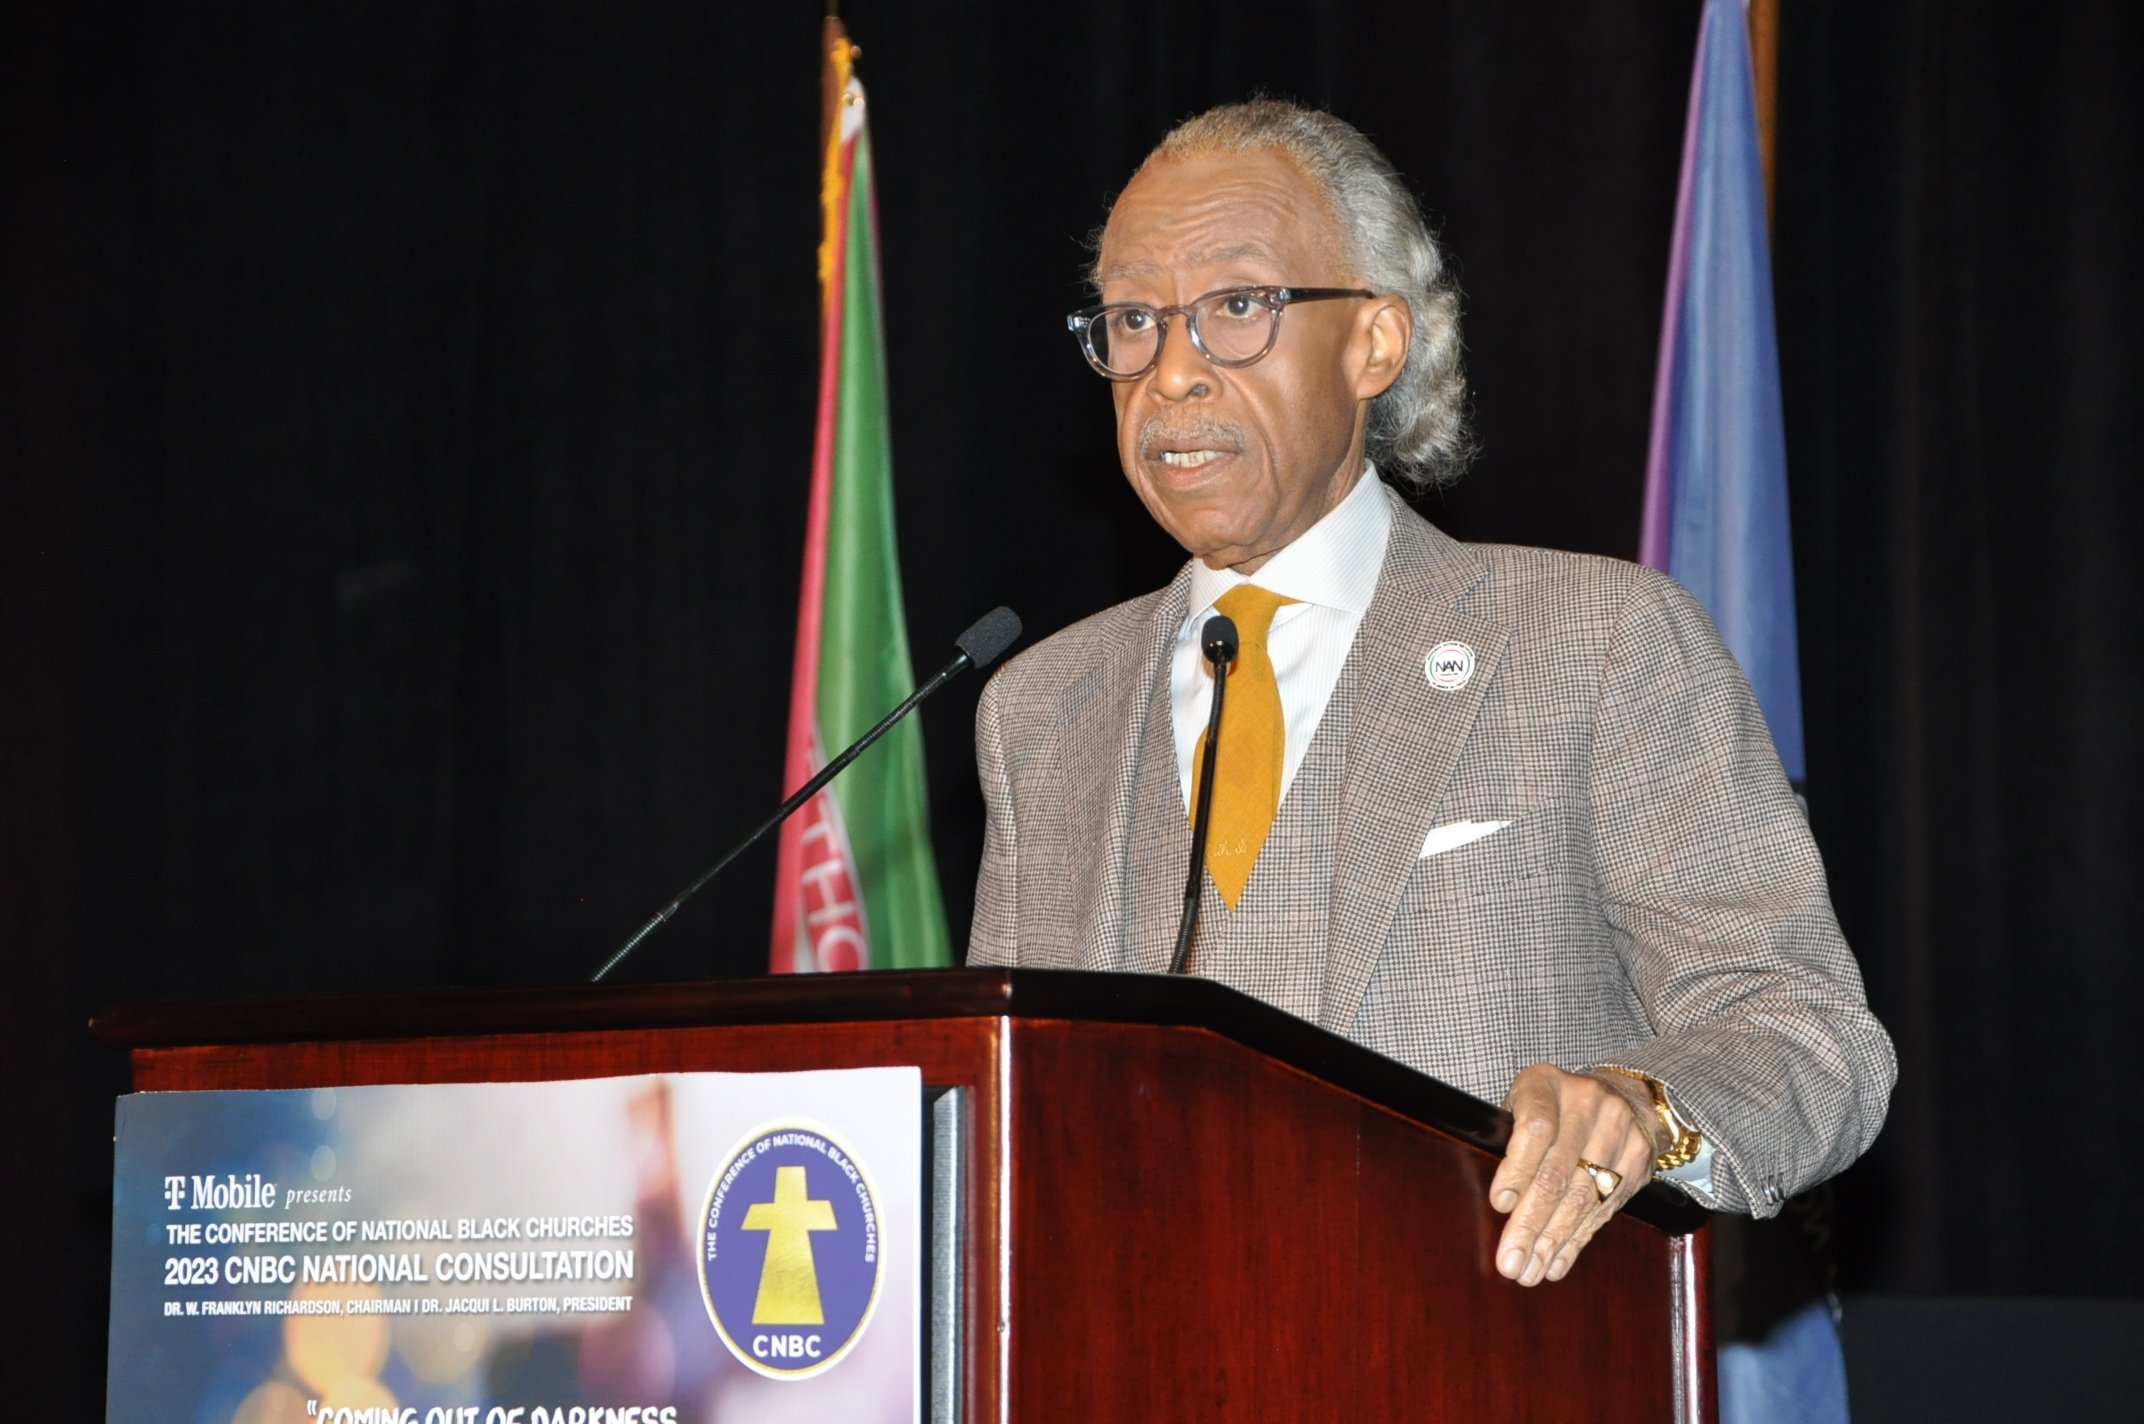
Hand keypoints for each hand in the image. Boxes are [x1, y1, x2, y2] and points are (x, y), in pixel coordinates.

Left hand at [1488, 1063, 1664, 1285]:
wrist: (1624, 1095)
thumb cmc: (1553, 1105)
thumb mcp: (1524, 1102)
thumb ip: (1508, 1137)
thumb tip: (1498, 1201)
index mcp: (1547, 1084)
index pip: (1535, 1127)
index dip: (1517, 1169)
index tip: (1500, 1205)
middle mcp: (1587, 1103)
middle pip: (1558, 1172)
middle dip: (1531, 1223)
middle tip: (1510, 1262)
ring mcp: (1619, 1132)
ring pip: (1583, 1197)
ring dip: (1553, 1242)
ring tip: (1529, 1272)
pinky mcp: (1638, 1161)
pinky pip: (1604, 1209)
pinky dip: (1576, 1241)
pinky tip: (1557, 1263)